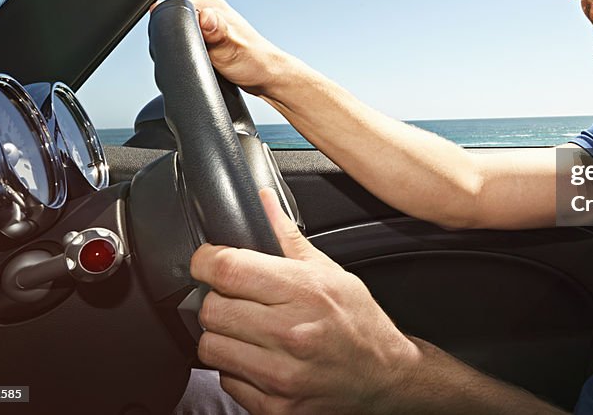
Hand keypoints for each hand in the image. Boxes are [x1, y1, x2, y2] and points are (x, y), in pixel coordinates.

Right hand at [173, 0, 285, 95]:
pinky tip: (203, 60)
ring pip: (178, 34)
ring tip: (206, 58)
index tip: (189, 45)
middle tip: (202, 55)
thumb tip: (205, 17)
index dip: (172, 29)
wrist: (266, 77)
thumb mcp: (231, 48)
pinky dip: (189, 52)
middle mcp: (205, 8)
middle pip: (172, 22)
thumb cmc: (254, 62)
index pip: (173, 8)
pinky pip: (186, 42)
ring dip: (183, 48)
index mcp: (208, 2)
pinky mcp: (205, 36)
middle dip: (178, 41)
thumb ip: (216, 32)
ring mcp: (205, 22)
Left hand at [190, 189, 418, 413]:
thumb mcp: (330, 271)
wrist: (386, 376)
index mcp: (304, 291)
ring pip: (210, 346)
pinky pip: (226, 380)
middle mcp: (291, 333)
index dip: (206, 260)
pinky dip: (235, 368)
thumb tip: (263, 200)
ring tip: (244, 330)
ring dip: (221, 335)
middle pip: (212, 308)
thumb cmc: (360, 323)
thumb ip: (288, 237)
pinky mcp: (275, 406)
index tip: (207, 262)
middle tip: (235, 299)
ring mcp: (282, 374)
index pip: (228, 268)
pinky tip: (258, 358)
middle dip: (216, 299)